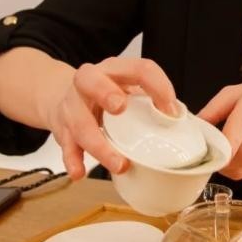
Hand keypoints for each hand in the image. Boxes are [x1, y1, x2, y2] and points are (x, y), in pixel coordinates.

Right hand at [43, 57, 177, 180]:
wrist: (63, 96)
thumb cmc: (105, 92)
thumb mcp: (128, 87)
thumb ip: (151, 100)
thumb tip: (179, 118)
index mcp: (114, 69)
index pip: (139, 68)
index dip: (156, 85)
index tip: (170, 109)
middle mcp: (89, 82)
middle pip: (90, 81)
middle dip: (105, 93)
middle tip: (120, 108)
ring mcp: (72, 106)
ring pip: (80, 122)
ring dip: (100, 145)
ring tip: (120, 164)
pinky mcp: (62, 129)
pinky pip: (66, 147)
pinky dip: (74, 160)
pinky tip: (81, 173)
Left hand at [197, 81, 241, 179]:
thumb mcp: (240, 92)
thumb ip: (214, 108)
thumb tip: (193, 126)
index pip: (241, 126)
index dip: (224, 140)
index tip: (208, 145)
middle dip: (222, 157)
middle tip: (209, 150)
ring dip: (225, 165)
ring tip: (217, 153)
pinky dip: (233, 168)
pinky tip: (228, 157)